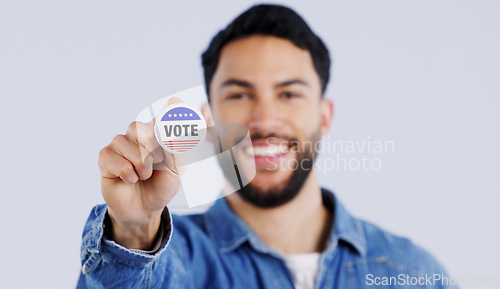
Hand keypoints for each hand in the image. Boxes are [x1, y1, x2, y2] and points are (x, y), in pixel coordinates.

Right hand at [98, 97, 185, 248]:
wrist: (146, 208)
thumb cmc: (161, 185)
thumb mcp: (176, 168)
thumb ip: (174, 145)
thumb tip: (173, 125)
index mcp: (156, 132)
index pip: (163, 115)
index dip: (171, 110)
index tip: (181, 103)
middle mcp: (136, 133)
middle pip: (145, 130)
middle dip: (154, 153)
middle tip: (155, 165)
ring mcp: (119, 143)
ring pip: (132, 149)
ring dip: (142, 168)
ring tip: (142, 176)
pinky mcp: (105, 156)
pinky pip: (117, 161)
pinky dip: (127, 174)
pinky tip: (129, 179)